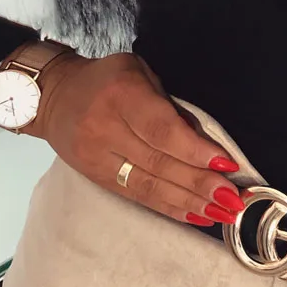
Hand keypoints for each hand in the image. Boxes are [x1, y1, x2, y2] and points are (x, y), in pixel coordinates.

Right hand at [19, 50, 245, 226]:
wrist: (52, 96)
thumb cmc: (106, 79)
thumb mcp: (139, 72)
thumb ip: (170, 104)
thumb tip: (203, 141)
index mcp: (121, 94)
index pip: (161, 129)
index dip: (195, 150)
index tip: (226, 165)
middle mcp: (105, 128)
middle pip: (158, 163)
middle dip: (201, 184)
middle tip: (233, 199)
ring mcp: (97, 157)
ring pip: (148, 186)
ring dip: (189, 202)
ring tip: (221, 213)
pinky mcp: (96, 177)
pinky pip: (136, 196)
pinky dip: (168, 207)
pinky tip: (194, 214)